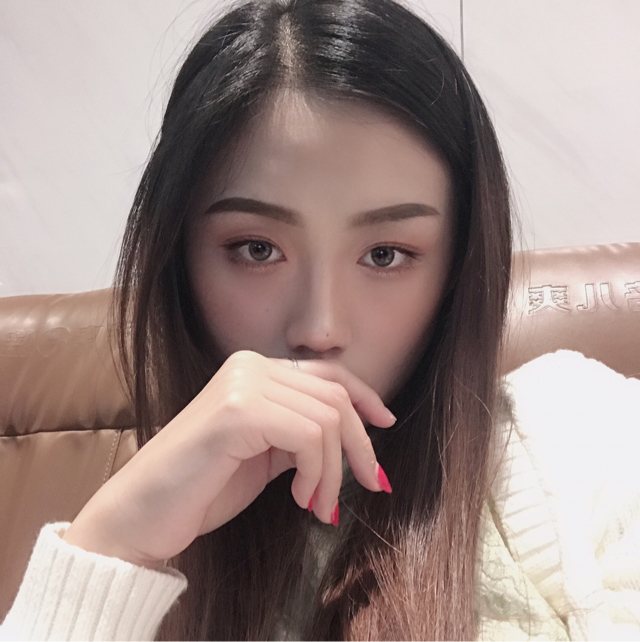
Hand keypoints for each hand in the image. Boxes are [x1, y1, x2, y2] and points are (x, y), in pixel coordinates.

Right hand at [63, 350, 394, 569]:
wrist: (143, 514)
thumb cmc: (203, 486)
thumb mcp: (267, 452)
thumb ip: (301, 432)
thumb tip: (357, 433)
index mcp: (254, 370)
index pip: (327, 374)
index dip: (364, 397)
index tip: (385, 424)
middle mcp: (249, 366)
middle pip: (335, 397)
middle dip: (359, 446)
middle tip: (366, 484)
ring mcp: (242, 384)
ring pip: (326, 419)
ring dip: (333, 471)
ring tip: (317, 503)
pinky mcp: (238, 411)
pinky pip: (308, 437)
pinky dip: (317, 474)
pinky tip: (299, 499)